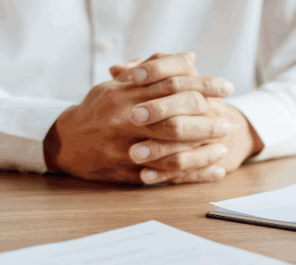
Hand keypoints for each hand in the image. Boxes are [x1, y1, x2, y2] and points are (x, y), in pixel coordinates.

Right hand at [45, 53, 243, 183]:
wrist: (66, 142)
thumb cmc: (98, 109)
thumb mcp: (119, 84)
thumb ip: (153, 70)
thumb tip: (189, 58)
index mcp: (125, 94)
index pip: (172, 86)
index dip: (203, 86)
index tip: (226, 88)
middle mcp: (126, 121)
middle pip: (175, 120)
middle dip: (207, 121)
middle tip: (228, 121)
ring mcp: (126, 148)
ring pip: (172, 151)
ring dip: (203, 150)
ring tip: (224, 147)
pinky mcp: (128, 172)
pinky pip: (167, 176)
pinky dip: (195, 175)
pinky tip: (216, 172)